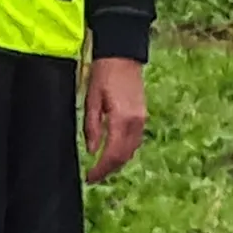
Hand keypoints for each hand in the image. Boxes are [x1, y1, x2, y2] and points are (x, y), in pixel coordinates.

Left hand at [83, 57, 147, 183]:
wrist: (123, 55)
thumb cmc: (104, 74)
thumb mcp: (91, 100)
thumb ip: (92, 127)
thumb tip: (92, 150)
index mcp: (122, 119)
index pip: (112, 154)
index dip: (100, 169)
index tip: (89, 178)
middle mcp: (136, 122)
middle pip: (124, 156)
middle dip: (109, 170)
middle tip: (94, 177)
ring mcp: (142, 119)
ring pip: (131, 150)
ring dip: (117, 162)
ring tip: (101, 168)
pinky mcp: (142, 115)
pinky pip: (135, 141)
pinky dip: (124, 151)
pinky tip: (113, 152)